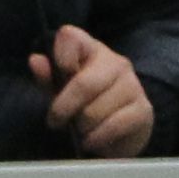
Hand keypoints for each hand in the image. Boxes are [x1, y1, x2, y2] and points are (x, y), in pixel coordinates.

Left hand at [35, 25, 155, 157]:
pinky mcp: (143, 110)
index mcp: (91, 50)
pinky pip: (112, 127)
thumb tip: (35, 60)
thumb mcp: (61, 91)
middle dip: (63, 109)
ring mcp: (133, 85)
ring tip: (82, 129)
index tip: (55, 82)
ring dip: (82, 127)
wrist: (122, 131)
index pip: (70, 38)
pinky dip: (96, 138)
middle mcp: (116, 62)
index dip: (59, 58)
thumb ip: (47, 78)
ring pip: (94, 112)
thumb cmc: (85, 105)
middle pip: (83, 84)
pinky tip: (92, 140)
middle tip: (56, 122)